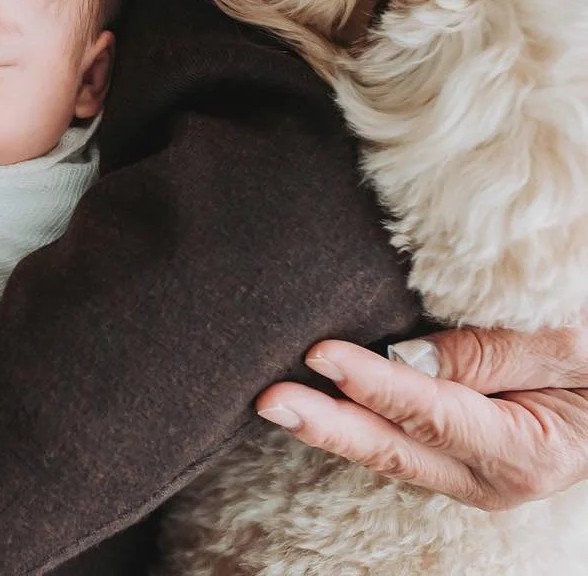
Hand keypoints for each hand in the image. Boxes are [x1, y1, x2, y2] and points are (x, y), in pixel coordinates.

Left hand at [257, 326, 587, 510]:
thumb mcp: (567, 345)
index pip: (434, 415)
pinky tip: (311, 401)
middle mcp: (489, 480)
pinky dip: (352, 423)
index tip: (321, 355)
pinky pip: (395, 443)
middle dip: (326, 425)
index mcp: (527, 452)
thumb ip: (490, 353)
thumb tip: (406, 357)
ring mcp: (466, 476)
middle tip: (268, 400)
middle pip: (393, 450)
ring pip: (386, 452)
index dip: (375, 385)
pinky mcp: (450, 460)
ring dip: (328, 426)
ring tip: (272, 401)